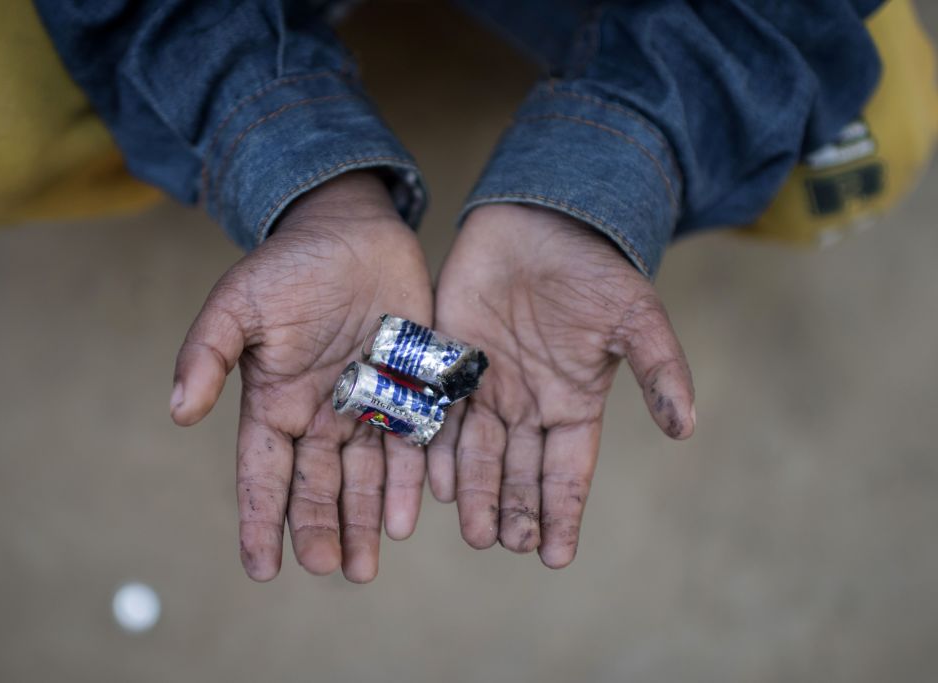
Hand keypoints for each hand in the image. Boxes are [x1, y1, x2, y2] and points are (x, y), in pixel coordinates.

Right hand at [170, 172, 431, 581]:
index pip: (263, 475)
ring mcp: (368, 408)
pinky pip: (412, 446)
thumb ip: (207, 353)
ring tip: (364, 566)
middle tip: (327, 569)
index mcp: (275, 404)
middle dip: (319, 530)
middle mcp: (321, 417)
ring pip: (365, 480)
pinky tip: (408, 516)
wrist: (353, 231)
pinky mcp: (412, 392)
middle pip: (317, 488)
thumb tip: (178, 411)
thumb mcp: (238, 303)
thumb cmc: (289, 265)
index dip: (260, 521)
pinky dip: (409, 482)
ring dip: (364, 523)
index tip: (262, 568)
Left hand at [428, 204, 694, 567]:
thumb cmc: (593, 268)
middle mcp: (527, 406)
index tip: (556, 558)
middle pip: (517, 473)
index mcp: (572, 404)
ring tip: (473, 531)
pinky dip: (438, 450)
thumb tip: (687, 428)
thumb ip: (658, 371)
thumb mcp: (636, 317)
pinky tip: (435, 483)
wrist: (540, 220)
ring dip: (474, 494)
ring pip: (477, 454)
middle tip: (503, 545)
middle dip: (513, 512)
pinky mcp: (449, 363)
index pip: (566, 473)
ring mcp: (486, 388)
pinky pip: (440, 416)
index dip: (562, 514)